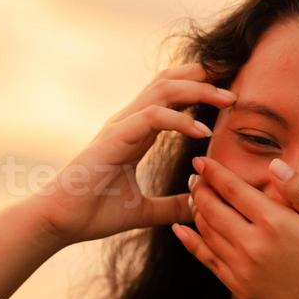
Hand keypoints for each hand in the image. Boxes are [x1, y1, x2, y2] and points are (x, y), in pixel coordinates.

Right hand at [31, 63, 237, 245]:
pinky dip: (180, 120)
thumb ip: (171, 205)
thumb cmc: (94, 213)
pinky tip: (202, 131)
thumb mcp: (145, 211)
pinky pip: (153, 117)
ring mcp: (121, 126)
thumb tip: (197, 207)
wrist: (60, 223)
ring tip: (229, 99)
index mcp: (135, 132)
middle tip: (238, 79)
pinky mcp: (115, 138)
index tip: (232, 90)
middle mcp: (129, 121)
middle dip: (205, 75)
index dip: (200, 86)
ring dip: (199, 91)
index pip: (171, 95)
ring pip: (164, 90)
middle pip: (170, 81)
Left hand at [171, 155, 298, 298]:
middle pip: (212, 209)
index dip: (213, 171)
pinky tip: (183, 230)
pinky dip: (192, 242)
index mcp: (276, 223)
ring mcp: (243, 271)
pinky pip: (208, 260)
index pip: (233, 189)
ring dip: (197, 212)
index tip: (200, 158)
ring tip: (195, 197)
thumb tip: (275, 164)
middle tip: (195, 176)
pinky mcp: (240, 290)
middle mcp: (253, 246)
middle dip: (200, 189)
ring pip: (207, 233)